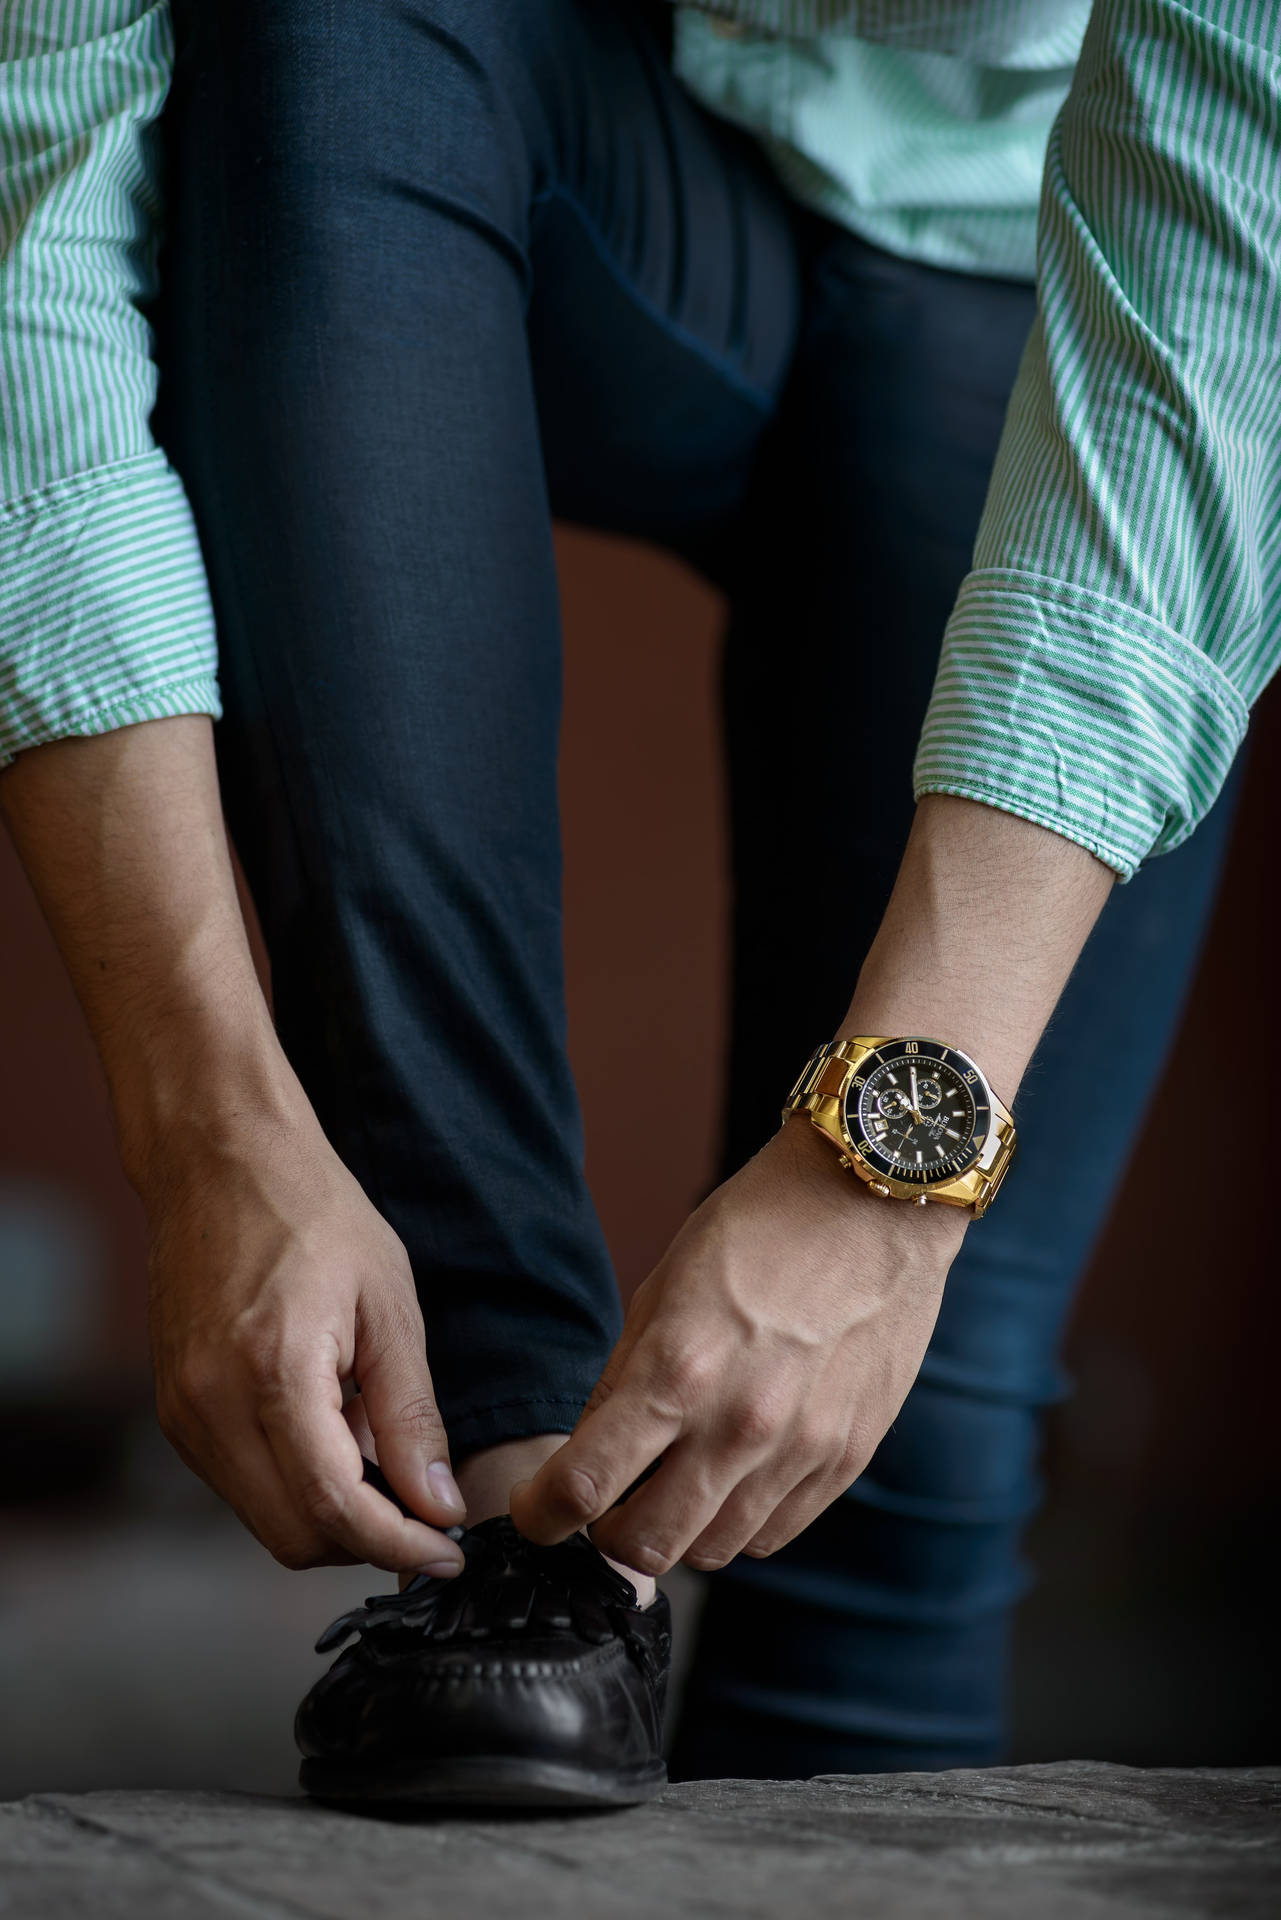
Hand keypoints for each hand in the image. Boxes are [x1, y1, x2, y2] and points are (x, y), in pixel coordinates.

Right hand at [145, 1112, 466, 1573]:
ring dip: (333, 1515)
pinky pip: (241, 1484)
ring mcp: (183, 1413)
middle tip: (428, 1515)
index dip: (400, 1546)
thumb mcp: (389, 1305)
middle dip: (369, 1542)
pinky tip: (338, 1432)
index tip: (448, 1553)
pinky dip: (297, 1483)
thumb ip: (412, 1414)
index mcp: (272, 1372)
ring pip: (265, 1519)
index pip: (335, 1508)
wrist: (220, 1161)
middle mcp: (211, 1406)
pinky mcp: (176, 1410)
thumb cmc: (312, 1212)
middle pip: (294, 1536)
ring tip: (383, 1452)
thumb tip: (438, 1505)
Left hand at [510, 1117, 966, 1574]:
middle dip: (606, 1538)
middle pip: (646, 1546)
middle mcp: (738, 1426)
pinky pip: (774, 1533)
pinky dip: (740, 1523)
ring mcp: (800, 1450)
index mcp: (678, 1371)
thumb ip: (624, 1377)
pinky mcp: (846, 1458)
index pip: (583, 1486)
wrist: (872, 1205)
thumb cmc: (761, 1229)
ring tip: (674, 1485)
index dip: (540, 1514)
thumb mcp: (664, 1287)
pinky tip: (731, 1478)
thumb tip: (590, 1449)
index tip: (534, 1512)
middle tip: (603, 1507)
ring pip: (713, 1551)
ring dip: (678, 1532)